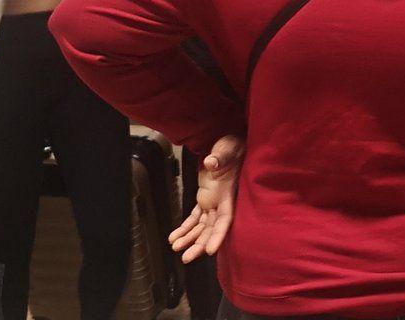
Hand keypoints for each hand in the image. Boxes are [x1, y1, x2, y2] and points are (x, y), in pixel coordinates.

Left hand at [169, 134, 243, 262]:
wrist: (227, 145)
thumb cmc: (231, 147)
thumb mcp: (227, 149)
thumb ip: (220, 157)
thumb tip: (211, 163)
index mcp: (229, 194)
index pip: (225, 219)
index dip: (218, 235)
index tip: (210, 251)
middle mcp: (222, 202)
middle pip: (212, 229)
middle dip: (199, 244)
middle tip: (186, 258)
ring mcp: (213, 202)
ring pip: (202, 226)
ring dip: (190, 238)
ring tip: (175, 248)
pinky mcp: (205, 199)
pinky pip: (195, 217)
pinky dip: (185, 227)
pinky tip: (174, 237)